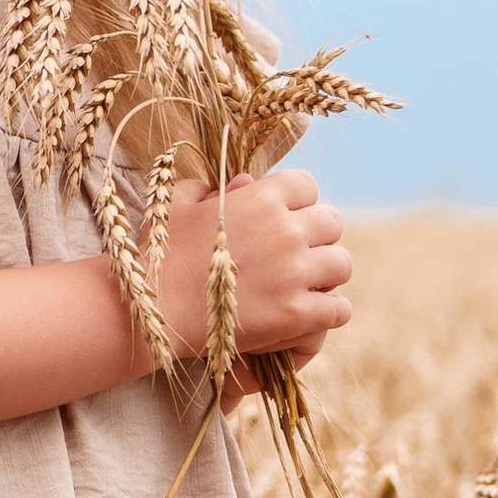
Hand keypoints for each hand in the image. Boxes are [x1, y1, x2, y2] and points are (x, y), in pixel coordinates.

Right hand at [156, 167, 351, 374]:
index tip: (285, 218)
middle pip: (332, 223)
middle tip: (297, 254)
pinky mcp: (297, 314)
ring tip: (308, 284)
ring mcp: (294, 273)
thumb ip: (211, 187)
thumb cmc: (161, 254)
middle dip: (317, 237)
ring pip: (341, 264)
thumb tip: (240, 183)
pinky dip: (329, 311)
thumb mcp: (177, 205)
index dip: (297, 203)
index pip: (307, 186)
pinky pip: (339, 308)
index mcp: (261, 198)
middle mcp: (286, 230)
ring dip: (327, 274)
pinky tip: (311, 314)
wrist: (156, 308)